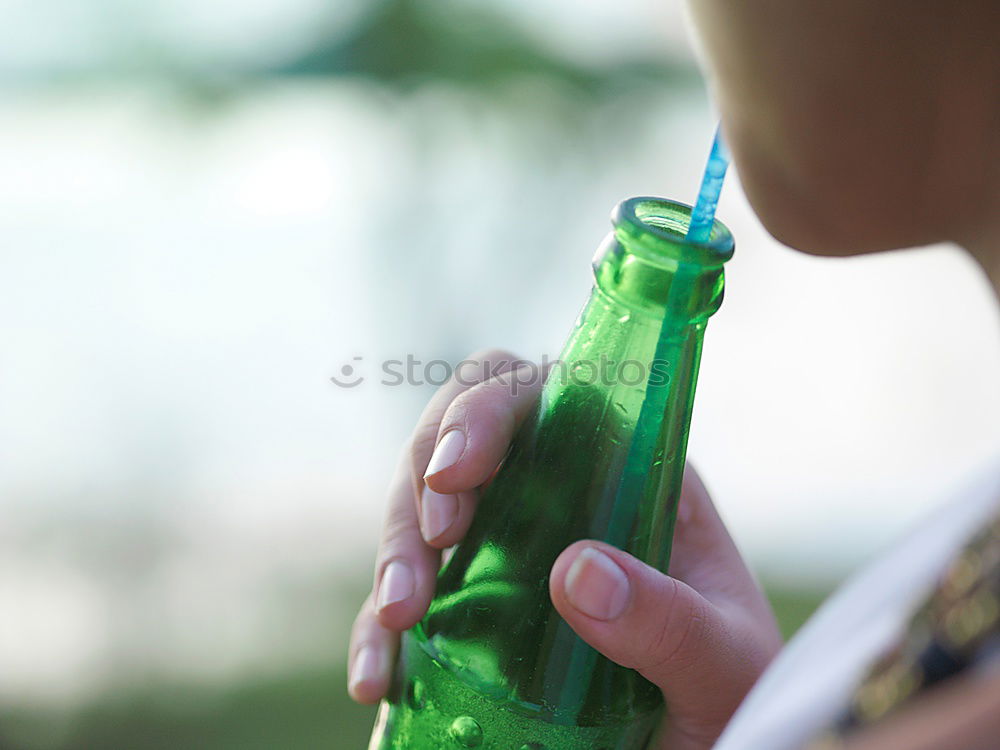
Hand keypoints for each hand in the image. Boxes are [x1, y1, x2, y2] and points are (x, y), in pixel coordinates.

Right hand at [348, 350, 782, 748]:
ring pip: (419, 507)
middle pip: (460, 436)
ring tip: (398, 617)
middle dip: (427, 475)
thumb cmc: (731, 696)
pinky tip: (374, 677)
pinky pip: (406, 600)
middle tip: (432, 539)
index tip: (458, 467)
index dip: (487, 408)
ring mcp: (504, 551)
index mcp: (624, 472)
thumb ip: (669, 620)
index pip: (543, 396)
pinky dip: (376, 631)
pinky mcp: (469, 614)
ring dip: (395, 548)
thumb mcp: (722, 663)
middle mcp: (556, 495)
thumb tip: (575, 570)